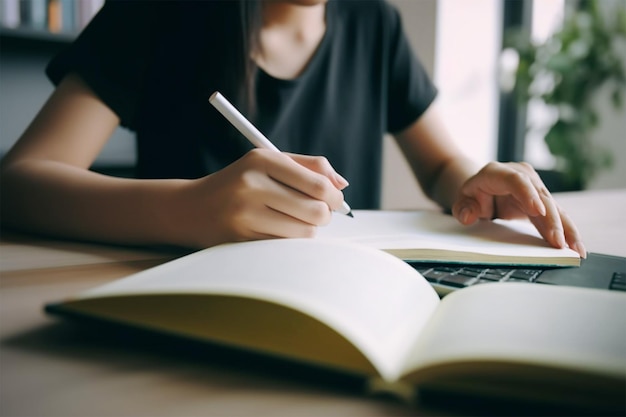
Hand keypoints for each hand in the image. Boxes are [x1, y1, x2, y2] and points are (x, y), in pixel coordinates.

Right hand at [172, 149, 347, 247]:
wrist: (192, 208)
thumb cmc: (239, 183)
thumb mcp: (269, 163)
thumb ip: (309, 167)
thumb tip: (342, 185)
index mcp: (261, 160)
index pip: (317, 184)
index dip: (334, 197)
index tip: (336, 201)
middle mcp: (252, 185)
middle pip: (315, 210)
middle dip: (325, 215)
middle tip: (319, 214)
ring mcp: (245, 214)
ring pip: (305, 232)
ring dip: (307, 230)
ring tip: (293, 221)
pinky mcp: (241, 238)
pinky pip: (286, 245)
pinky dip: (289, 240)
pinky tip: (275, 231)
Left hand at [451, 162, 585, 257]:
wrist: (484, 187)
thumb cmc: (473, 194)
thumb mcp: (462, 200)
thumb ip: (462, 208)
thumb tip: (468, 216)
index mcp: (498, 172)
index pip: (516, 180)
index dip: (527, 194)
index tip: (538, 211)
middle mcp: (522, 176)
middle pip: (540, 196)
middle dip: (552, 221)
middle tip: (558, 242)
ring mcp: (535, 186)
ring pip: (554, 208)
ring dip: (566, 229)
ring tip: (576, 249)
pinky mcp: (543, 200)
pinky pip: (556, 216)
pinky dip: (566, 232)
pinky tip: (575, 247)